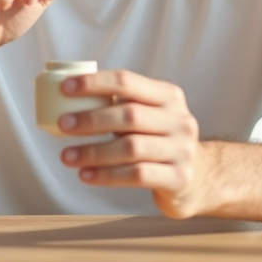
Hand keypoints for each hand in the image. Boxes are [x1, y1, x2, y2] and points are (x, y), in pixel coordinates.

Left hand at [56, 70, 209, 218]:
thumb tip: (68, 99)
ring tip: (67, 156)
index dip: (95, 83)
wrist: (198, 179)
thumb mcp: (150, 117)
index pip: (128, 81)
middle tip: (63, 125)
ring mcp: (182, 150)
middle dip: (91, 119)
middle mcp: (179, 120)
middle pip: (129, 114)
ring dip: (94, 152)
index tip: (66, 89)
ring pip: (131, 147)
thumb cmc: (159, 143)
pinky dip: (107, 175)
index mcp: (169, 96)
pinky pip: (137, 175)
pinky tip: (86, 175)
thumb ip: (121, 106)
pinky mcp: (178, 178)